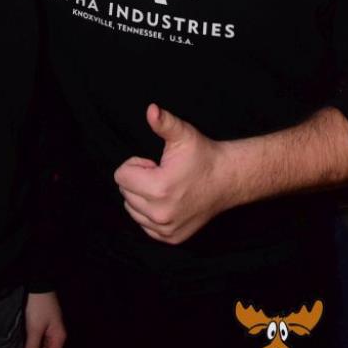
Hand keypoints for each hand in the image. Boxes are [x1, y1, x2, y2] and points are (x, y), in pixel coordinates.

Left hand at [23, 291, 66, 347]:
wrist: (37, 284)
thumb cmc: (39, 305)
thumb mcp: (35, 328)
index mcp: (58, 339)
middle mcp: (56, 337)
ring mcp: (49, 331)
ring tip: (21, 346)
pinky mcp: (42, 325)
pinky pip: (38, 340)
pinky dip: (30, 342)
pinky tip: (22, 339)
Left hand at [114, 103, 233, 244]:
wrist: (227, 179)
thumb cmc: (203, 155)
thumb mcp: (183, 135)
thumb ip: (163, 122)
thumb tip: (151, 109)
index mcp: (159, 188)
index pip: (120, 176)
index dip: (135, 165)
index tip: (154, 163)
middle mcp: (160, 213)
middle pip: (124, 192)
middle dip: (138, 180)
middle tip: (161, 173)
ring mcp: (166, 229)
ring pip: (132, 209)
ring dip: (142, 196)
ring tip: (165, 187)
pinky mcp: (171, 238)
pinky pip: (144, 224)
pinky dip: (150, 212)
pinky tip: (168, 201)